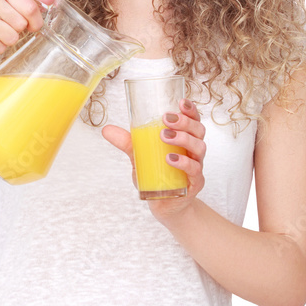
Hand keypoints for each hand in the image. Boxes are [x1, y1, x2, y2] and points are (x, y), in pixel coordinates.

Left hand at [102, 98, 206, 221]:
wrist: (164, 204)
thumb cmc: (157, 175)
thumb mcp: (140, 156)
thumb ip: (127, 142)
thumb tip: (106, 129)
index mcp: (184, 139)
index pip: (193, 120)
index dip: (190, 109)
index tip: (180, 101)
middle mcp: (193, 150)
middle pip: (198, 130)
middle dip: (184, 122)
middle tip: (166, 119)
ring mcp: (196, 166)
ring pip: (199, 147)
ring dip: (183, 138)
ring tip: (164, 136)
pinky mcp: (195, 183)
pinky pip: (195, 170)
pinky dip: (183, 162)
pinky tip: (170, 158)